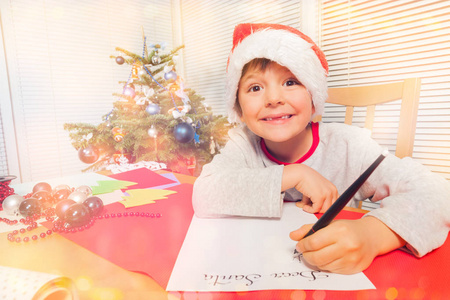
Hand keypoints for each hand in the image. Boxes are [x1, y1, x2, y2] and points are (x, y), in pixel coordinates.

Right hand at [282, 164, 337, 212]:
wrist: (300, 174)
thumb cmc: (307, 179)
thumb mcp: (317, 188)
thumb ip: (319, 199)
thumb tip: (316, 209)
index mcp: (333, 188)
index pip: (335, 204)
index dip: (326, 207)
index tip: (318, 208)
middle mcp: (332, 191)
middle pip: (330, 208)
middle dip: (319, 209)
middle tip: (310, 207)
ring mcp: (327, 194)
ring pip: (324, 210)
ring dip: (314, 210)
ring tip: (307, 206)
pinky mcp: (320, 197)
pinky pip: (316, 209)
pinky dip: (309, 210)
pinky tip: (304, 206)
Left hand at [289, 217, 405, 273]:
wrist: (371, 236)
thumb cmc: (348, 229)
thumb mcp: (329, 223)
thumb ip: (309, 229)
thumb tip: (292, 236)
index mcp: (339, 231)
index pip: (313, 242)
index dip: (302, 245)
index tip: (299, 245)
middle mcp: (346, 245)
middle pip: (316, 257)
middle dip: (306, 255)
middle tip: (304, 251)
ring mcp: (350, 259)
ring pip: (323, 265)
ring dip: (315, 260)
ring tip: (317, 253)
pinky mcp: (353, 268)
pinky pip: (332, 270)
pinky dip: (326, 265)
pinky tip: (329, 257)